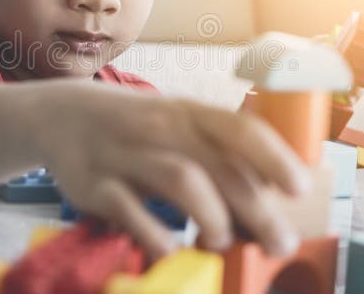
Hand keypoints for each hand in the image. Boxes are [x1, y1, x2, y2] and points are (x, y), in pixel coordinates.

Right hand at [13, 79, 312, 258]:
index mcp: (188, 112)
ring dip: (212, 218)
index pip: (239, 127)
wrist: (63, 114)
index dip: (275, 157)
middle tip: (278, 243)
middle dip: (257, 210)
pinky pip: (130, 210)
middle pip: (219, 166)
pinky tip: (170, 250)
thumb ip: (217, 153)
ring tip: (220, 241)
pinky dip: (156, 235)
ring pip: (182, 180)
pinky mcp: (93, 183)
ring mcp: (125, 154)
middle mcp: (160, 128)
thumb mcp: (177, 124)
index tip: (300, 188)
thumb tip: (268, 197)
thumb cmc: (137, 126)